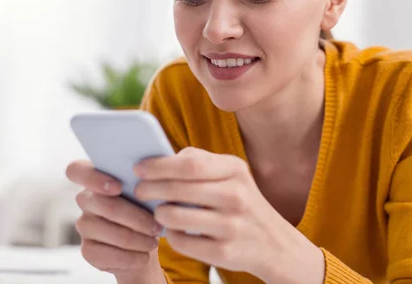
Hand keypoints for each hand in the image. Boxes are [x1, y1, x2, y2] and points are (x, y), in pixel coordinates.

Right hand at [65, 160, 165, 282]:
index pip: (77, 170)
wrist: (147, 240)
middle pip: (104, 205)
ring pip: (109, 231)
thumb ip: (146, 178)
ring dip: (136, 239)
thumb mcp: (150, 190)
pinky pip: (107, 254)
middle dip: (135, 217)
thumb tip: (156, 173)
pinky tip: (143, 255)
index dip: (93, 178)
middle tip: (156, 227)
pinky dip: (131, 257)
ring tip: (153, 242)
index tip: (118, 187)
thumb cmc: (149, 207)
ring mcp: (84, 225)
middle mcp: (86, 200)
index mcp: (98, 178)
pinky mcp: (87, 250)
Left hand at [134, 147, 324, 283]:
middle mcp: (236, 195)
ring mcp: (231, 225)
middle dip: (150, 189)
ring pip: (175, 216)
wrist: (273, 242)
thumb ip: (200, 162)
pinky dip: (171, 235)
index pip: (189, 164)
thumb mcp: (231, 175)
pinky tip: (174, 230)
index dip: (158, 166)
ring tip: (158, 211)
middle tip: (139, 190)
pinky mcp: (224, 251)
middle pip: (178, 188)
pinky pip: (181, 242)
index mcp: (235, 170)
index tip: (139, 169)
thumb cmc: (241, 202)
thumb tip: (159, 159)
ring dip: (159, 213)